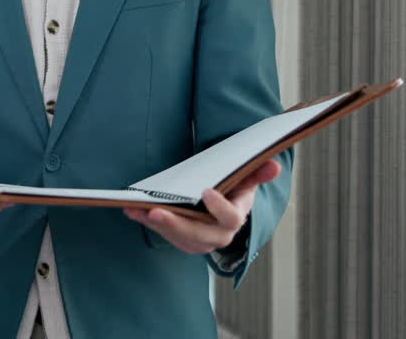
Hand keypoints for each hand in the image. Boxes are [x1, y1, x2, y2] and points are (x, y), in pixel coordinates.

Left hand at [124, 159, 280, 254]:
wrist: (221, 207)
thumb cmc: (232, 189)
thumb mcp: (245, 179)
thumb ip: (256, 172)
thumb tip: (273, 164)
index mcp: (234, 218)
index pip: (231, 219)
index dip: (219, 208)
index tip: (206, 191)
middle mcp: (217, 236)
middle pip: (199, 236)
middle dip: (177, 224)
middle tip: (156, 211)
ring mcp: (198, 241)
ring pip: (178, 238)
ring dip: (157, 224)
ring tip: (138, 209)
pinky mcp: (181, 240)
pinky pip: (164, 234)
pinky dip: (148, 222)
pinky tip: (132, 210)